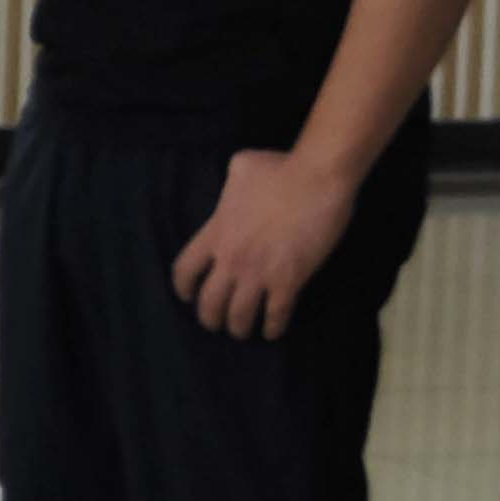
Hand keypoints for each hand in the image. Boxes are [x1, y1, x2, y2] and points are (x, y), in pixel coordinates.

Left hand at [171, 145, 354, 340]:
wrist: (316, 178)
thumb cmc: (280, 168)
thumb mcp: (240, 168)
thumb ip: (230, 183)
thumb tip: (234, 180)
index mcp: (214, 233)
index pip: (184, 270)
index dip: (183, 288)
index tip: (187, 297)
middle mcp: (230, 259)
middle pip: (209, 302)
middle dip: (209, 318)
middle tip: (216, 323)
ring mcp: (258, 272)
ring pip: (239, 315)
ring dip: (239, 328)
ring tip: (242, 332)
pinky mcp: (289, 280)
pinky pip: (276, 314)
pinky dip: (273, 327)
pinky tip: (274, 332)